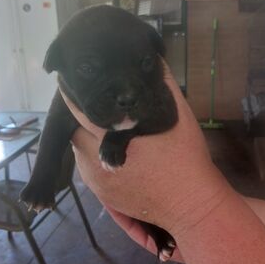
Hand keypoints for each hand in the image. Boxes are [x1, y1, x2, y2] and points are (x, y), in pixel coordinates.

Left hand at [61, 63, 227, 237]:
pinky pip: (88, 169)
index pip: (78, 109)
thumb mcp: (178, 114)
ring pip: (79, 150)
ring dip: (87, 137)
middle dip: (82, 117)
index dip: (73, 93)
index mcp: (110, 138)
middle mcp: (96, 160)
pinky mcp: (103, 196)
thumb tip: (152, 59)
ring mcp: (97, 181)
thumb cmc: (186, 157)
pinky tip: (111, 151)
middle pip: (75, 131)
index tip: (73, 80)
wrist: (191, 204)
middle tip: (97, 106)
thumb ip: (162, 84)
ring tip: (104, 128)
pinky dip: (93, 156)